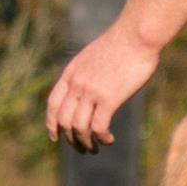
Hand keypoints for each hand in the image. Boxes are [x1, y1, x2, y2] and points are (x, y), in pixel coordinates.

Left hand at [46, 22, 159, 152]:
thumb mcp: (94, 59)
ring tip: (95, 149)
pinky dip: (102, 138)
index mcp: (70, 74)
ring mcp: (91, 91)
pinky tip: (109, 140)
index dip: (51, 123)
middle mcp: (76, 84)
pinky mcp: (109, 98)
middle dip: (70, 139)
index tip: (55, 137)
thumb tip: (89, 91)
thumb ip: (87, 75)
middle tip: (82, 149)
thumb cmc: (120, 46)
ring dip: (86, 143)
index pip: (52, 104)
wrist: (135, 36)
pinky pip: (98, 126)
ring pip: (79, 127)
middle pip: (63, 120)